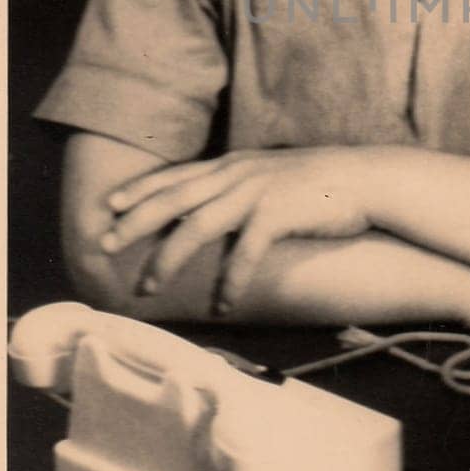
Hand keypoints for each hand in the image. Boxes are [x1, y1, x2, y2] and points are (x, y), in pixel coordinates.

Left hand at [99, 147, 374, 311]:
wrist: (366, 178)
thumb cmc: (321, 182)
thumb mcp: (271, 173)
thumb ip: (241, 183)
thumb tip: (216, 204)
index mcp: (234, 164)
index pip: (177, 175)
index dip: (142, 189)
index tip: (110, 206)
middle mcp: (238, 174)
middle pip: (174, 199)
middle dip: (135, 223)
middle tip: (104, 245)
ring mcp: (257, 192)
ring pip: (198, 227)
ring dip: (168, 259)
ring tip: (149, 287)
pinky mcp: (279, 214)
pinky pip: (245, 253)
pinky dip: (230, 281)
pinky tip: (221, 305)